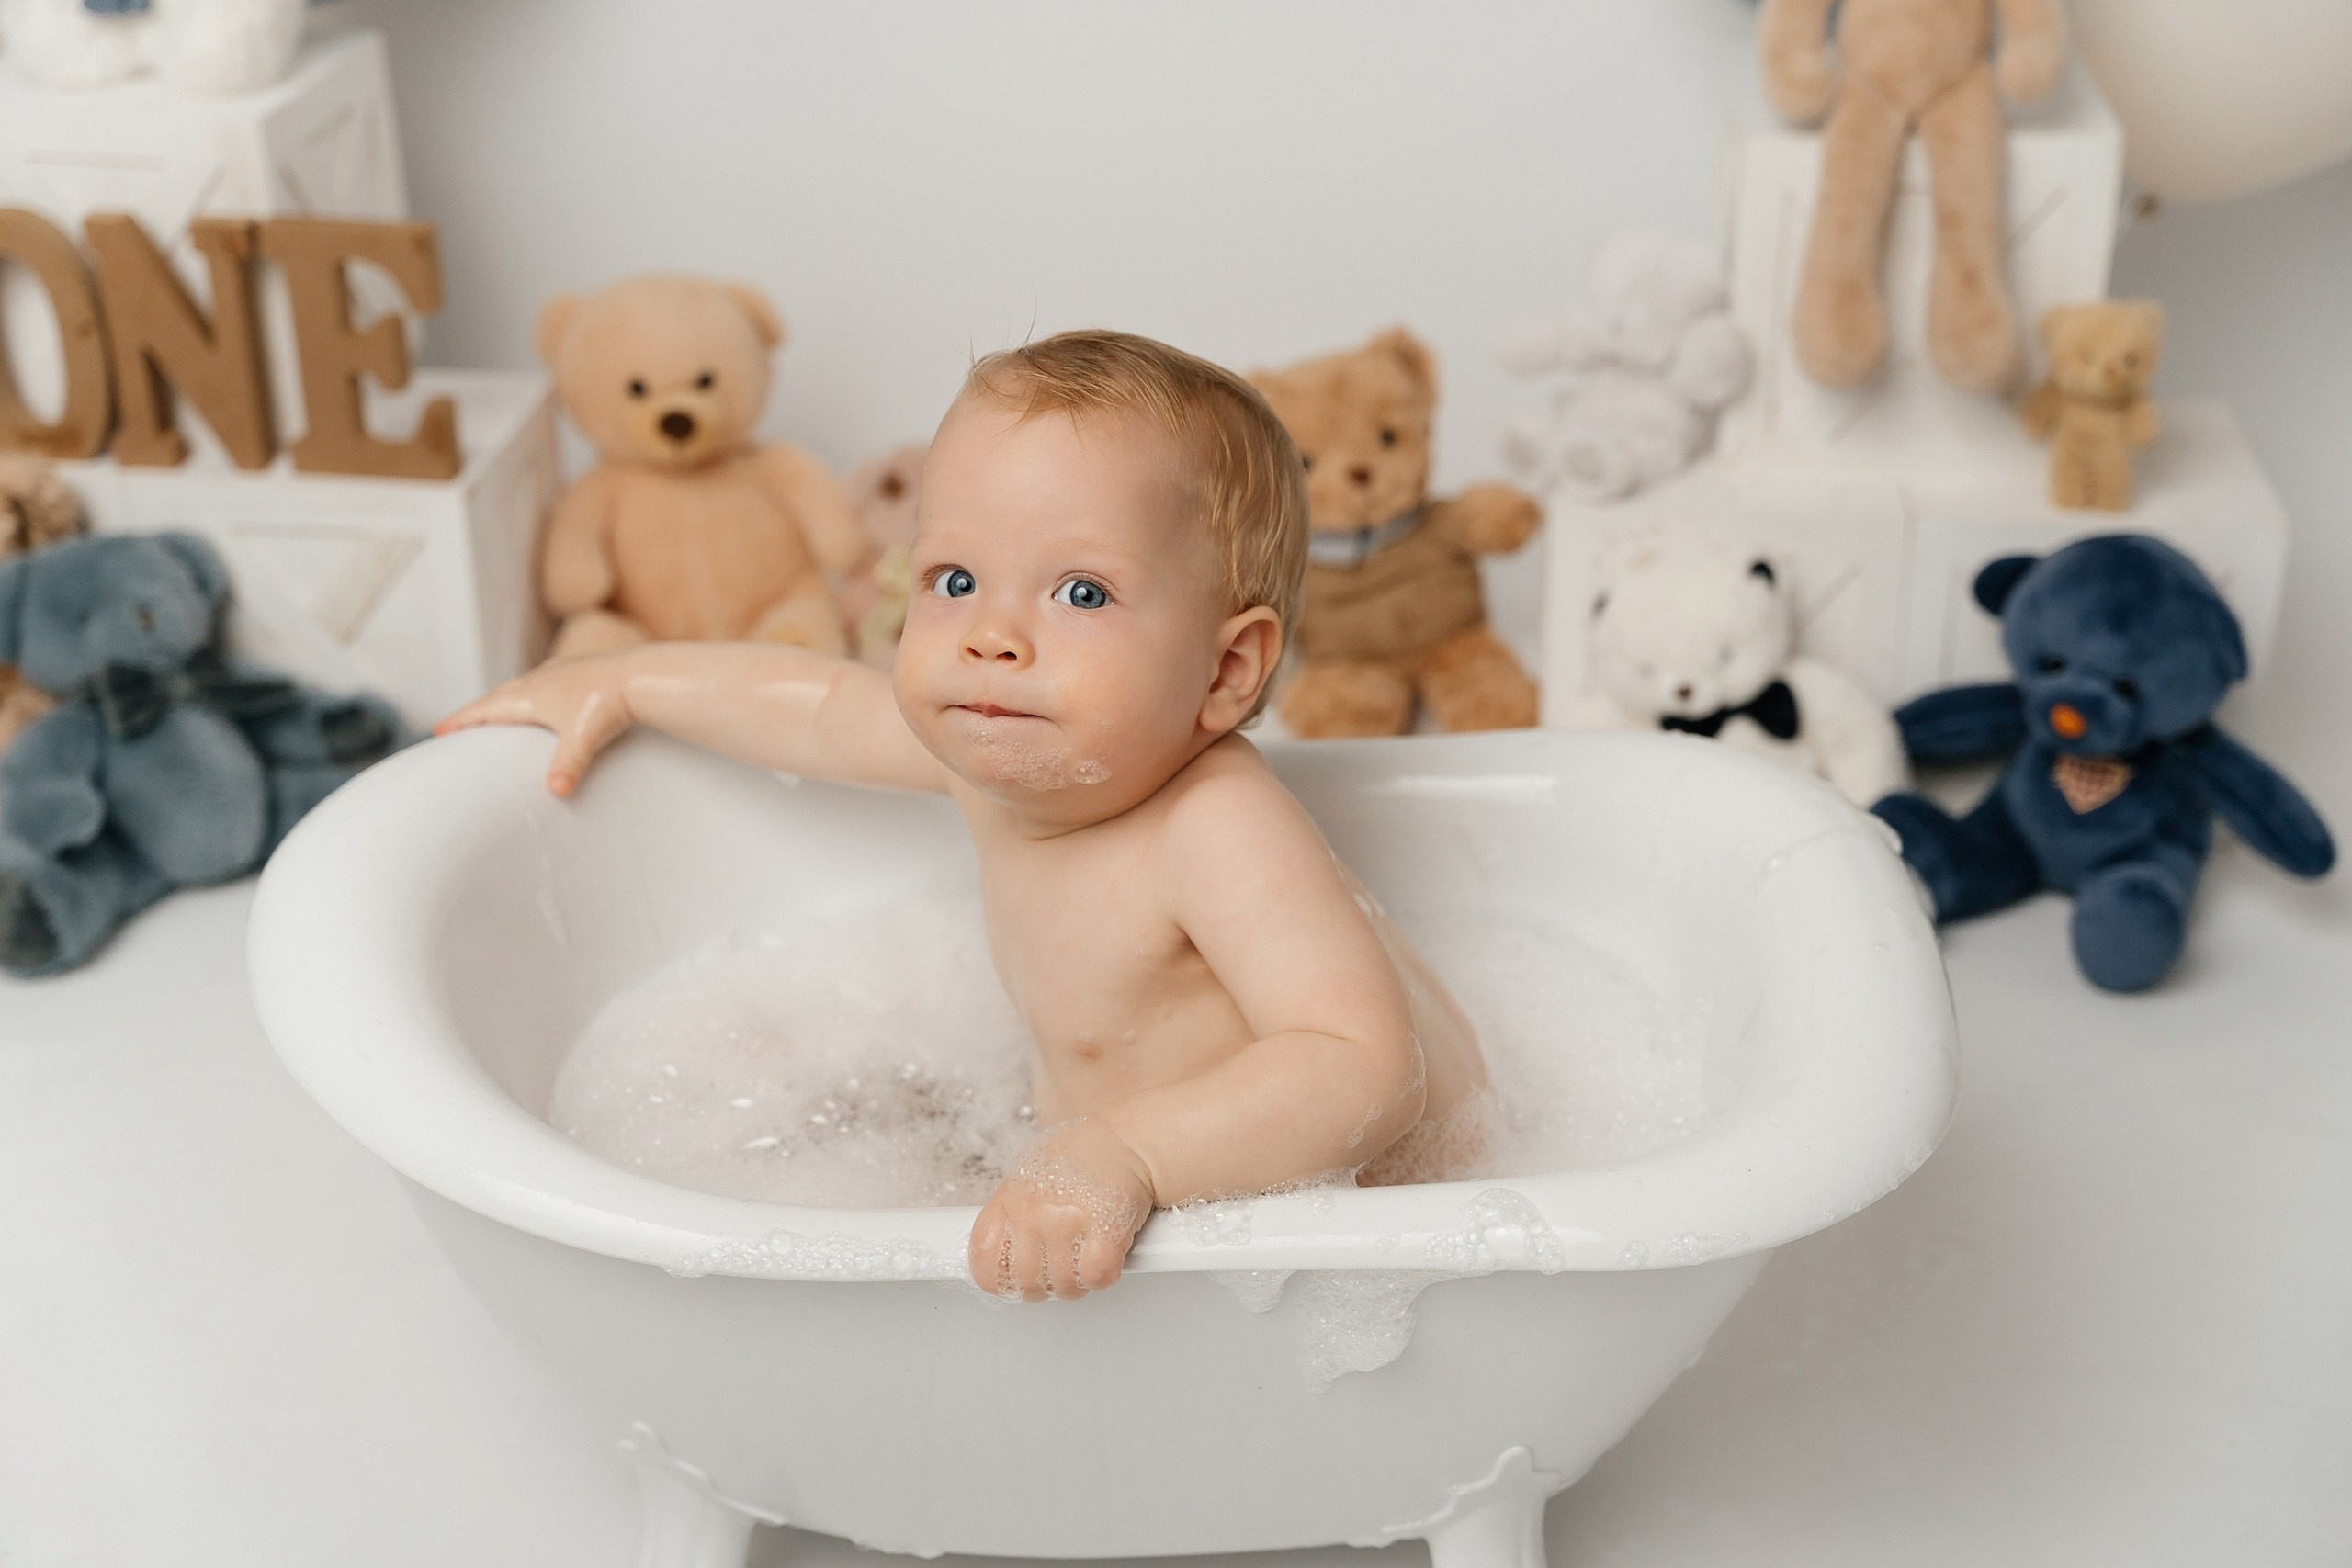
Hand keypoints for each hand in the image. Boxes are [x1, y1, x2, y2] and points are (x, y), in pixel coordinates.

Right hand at [434, 653, 636, 797]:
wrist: (639, 676)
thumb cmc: (610, 705)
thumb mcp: (584, 739)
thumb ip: (568, 766)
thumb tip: (556, 790)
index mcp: (530, 696)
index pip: (484, 710)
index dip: (460, 721)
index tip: (437, 730)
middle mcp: (538, 680)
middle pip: (495, 697)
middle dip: (474, 712)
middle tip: (455, 725)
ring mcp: (556, 673)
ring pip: (518, 687)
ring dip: (500, 701)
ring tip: (491, 714)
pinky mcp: (575, 671)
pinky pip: (540, 683)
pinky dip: (527, 694)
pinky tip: (538, 700)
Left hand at [968, 1118, 1155, 1301]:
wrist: (1130, 1140)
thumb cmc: (1083, 1156)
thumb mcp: (1033, 1173)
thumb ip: (1014, 1212)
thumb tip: (1003, 1252)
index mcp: (1011, 1196)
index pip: (984, 1258)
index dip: (999, 1279)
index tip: (1013, 1280)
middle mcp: (1033, 1209)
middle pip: (1024, 1281)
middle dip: (1044, 1287)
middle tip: (1058, 1274)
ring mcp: (1067, 1219)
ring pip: (1063, 1284)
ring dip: (1076, 1284)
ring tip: (1084, 1264)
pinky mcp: (1105, 1228)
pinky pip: (1095, 1276)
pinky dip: (1103, 1276)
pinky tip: (1106, 1259)